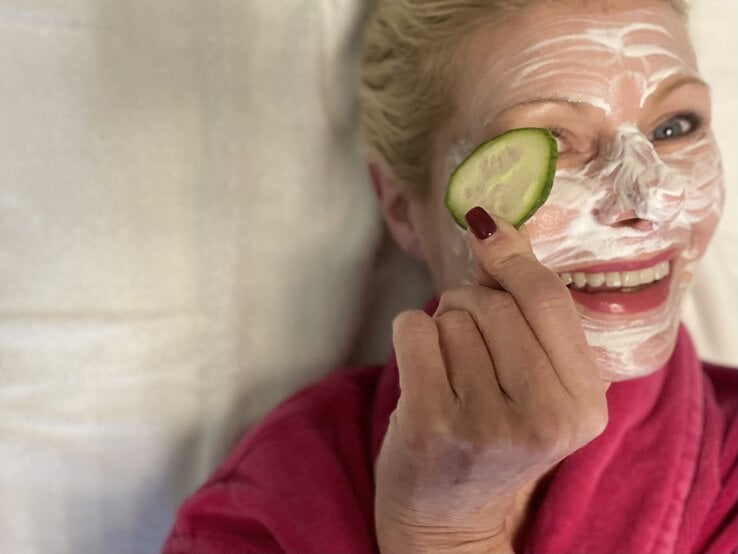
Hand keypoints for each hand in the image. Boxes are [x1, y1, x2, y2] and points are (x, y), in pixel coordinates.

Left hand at [374, 211, 608, 552]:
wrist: (451, 521)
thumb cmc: (494, 442)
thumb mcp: (539, 390)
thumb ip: (530, 316)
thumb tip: (492, 226)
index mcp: (584, 404)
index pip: (548, 300)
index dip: (513, 258)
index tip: (489, 230)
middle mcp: (543, 416)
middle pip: (494, 302)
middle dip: (470, 302)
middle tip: (466, 340)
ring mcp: (487, 422)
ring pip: (452, 315)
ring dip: (443, 327)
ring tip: (450, 373)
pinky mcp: (433, 423)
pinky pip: (414, 328)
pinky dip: (411, 334)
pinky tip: (421, 374)